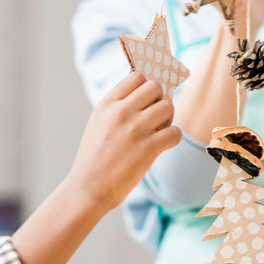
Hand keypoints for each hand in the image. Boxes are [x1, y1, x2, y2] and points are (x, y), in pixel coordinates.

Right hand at [67, 72, 180, 210]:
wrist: (88, 187)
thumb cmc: (94, 157)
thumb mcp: (98, 123)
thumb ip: (117, 107)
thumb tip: (144, 90)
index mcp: (106, 104)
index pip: (136, 76)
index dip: (145, 86)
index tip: (146, 99)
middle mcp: (120, 112)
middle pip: (155, 87)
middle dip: (159, 99)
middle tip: (155, 116)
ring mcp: (135, 129)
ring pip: (168, 107)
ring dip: (168, 119)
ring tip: (159, 131)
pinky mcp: (148, 148)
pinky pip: (175, 132)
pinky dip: (172, 138)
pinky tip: (162, 145)